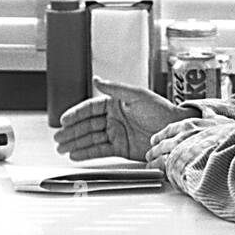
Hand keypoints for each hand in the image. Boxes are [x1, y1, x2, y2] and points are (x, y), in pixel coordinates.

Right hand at [55, 76, 198, 160]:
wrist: (177, 132)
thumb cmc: (162, 110)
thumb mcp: (137, 95)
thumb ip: (115, 89)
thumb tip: (97, 79)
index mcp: (115, 104)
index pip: (90, 109)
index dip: (76, 114)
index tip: (64, 119)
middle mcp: (113, 119)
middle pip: (87, 126)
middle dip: (72, 132)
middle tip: (58, 137)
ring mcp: (116, 134)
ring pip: (91, 139)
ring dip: (76, 143)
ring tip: (61, 148)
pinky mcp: (121, 149)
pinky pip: (100, 151)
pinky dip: (87, 153)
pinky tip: (76, 155)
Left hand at [145, 116, 232, 169]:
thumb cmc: (234, 140)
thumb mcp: (225, 123)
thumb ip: (215, 119)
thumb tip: (211, 114)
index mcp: (194, 125)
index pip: (173, 128)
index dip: (164, 134)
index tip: (158, 138)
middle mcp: (183, 136)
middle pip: (163, 142)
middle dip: (156, 148)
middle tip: (151, 152)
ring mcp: (179, 151)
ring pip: (160, 155)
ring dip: (154, 160)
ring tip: (150, 164)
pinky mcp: (177, 165)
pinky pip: (162, 168)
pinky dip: (158, 171)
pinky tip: (155, 173)